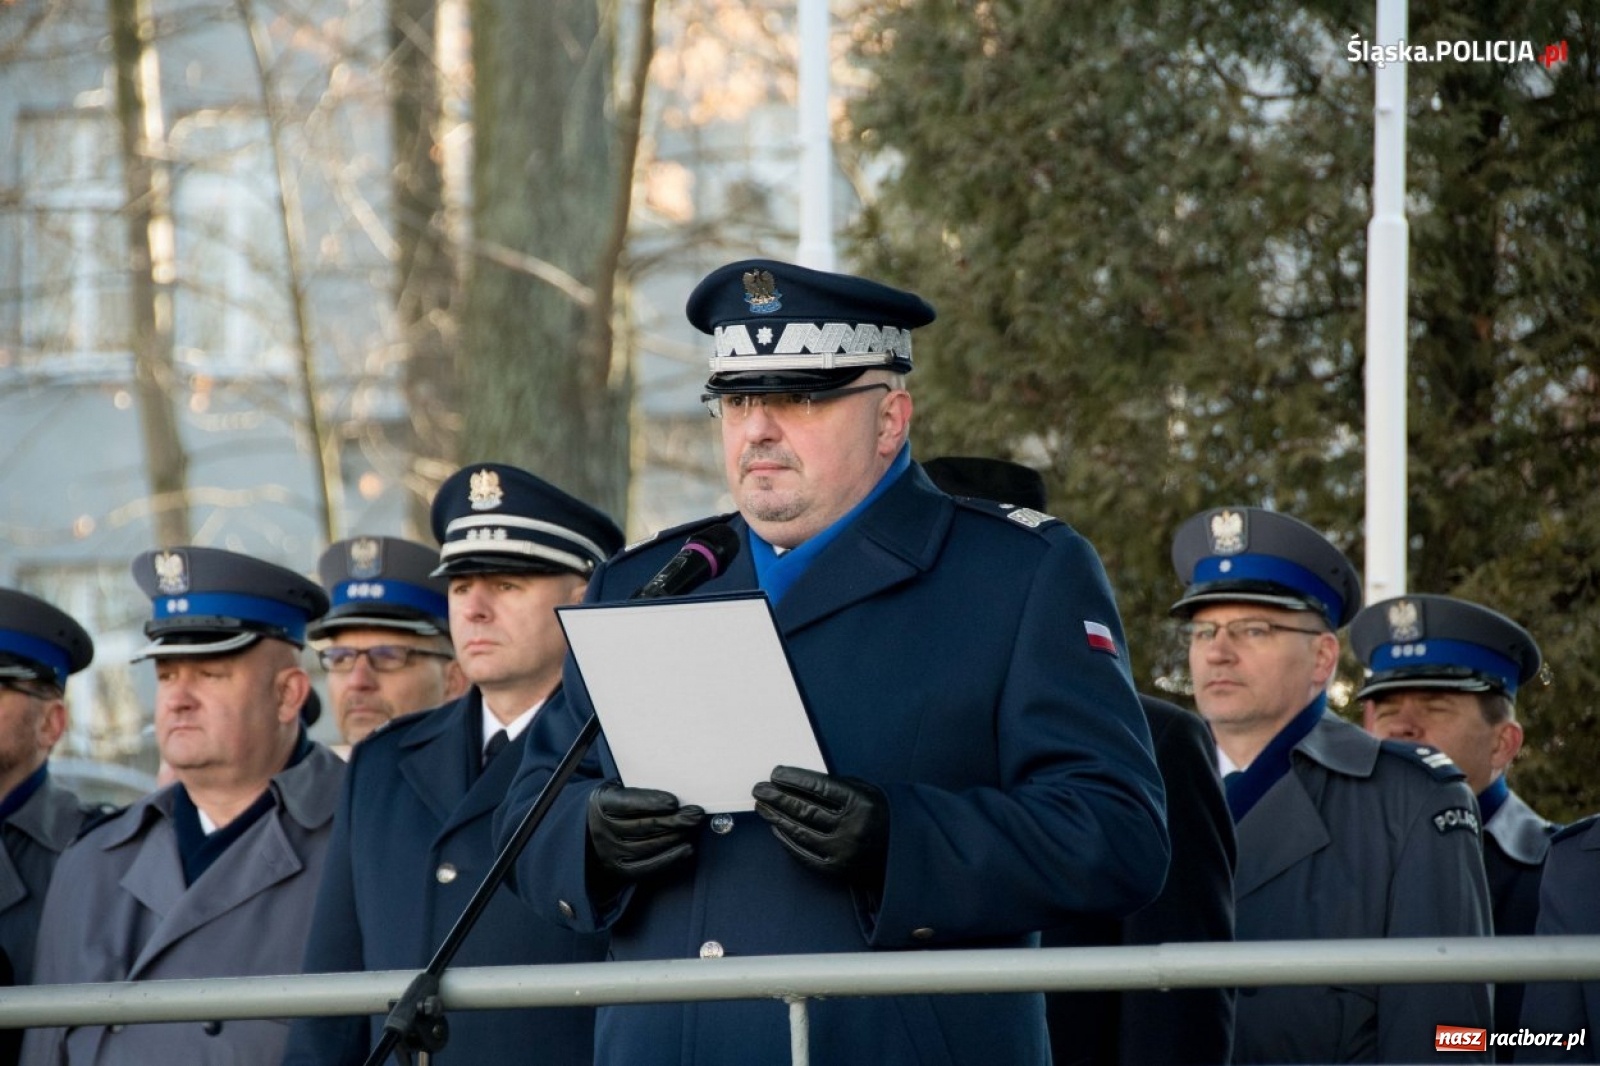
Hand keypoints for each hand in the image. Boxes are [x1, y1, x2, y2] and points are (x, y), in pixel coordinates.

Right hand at [586, 781, 704, 883]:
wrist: (593, 829)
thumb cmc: (617, 805)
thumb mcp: (619, 789)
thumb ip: (640, 791)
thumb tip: (675, 797)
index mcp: (601, 803)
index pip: (627, 803)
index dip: (652, 802)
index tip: (674, 802)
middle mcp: (602, 829)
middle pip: (643, 826)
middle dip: (673, 820)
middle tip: (695, 814)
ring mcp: (610, 851)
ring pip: (648, 846)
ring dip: (675, 837)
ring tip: (692, 827)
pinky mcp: (620, 868)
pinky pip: (648, 866)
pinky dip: (670, 858)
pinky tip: (687, 849)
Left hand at [752, 765, 888, 884]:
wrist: (903, 854)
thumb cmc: (882, 817)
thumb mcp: (868, 792)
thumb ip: (838, 787)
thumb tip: (799, 782)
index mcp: (861, 803)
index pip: (818, 787)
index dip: (794, 779)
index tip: (776, 773)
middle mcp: (851, 827)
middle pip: (804, 809)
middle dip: (777, 797)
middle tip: (760, 789)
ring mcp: (843, 850)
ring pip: (800, 831)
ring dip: (777, 817)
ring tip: (763, 806)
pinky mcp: (836, 869)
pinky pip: (804, 854)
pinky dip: (787, 841)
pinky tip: (776, 829)